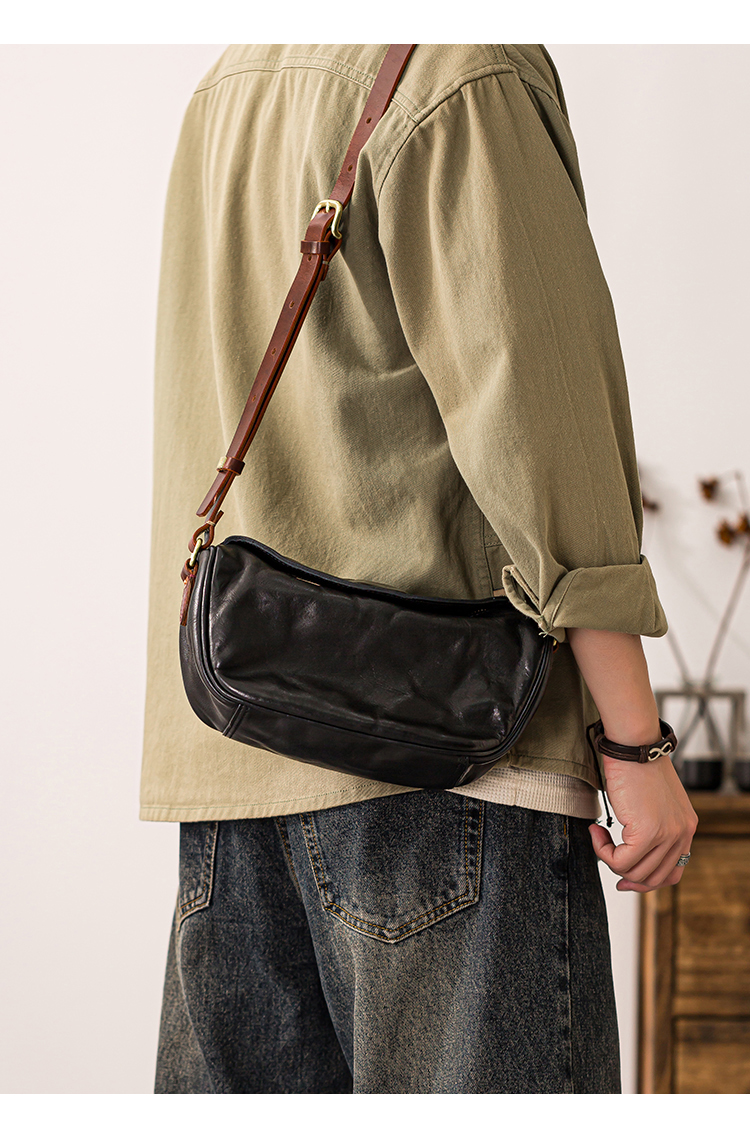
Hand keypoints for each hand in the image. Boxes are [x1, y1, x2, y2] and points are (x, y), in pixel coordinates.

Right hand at [589, 753, 697, 891]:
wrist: (633, 746)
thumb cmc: (638, 765)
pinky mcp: (647, 832)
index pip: (673, 872)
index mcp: (686, 827)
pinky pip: (620, 860)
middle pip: (653, 878)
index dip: (648, 881)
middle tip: (607, 859)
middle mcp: (681, 833)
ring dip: (610, 858)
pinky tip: (596, 830)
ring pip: (634, 871)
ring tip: (600, 835)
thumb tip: (635, 850)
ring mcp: (666, 834)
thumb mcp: (656, 801)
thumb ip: (655, 826)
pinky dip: (603, 851)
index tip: (627, 877)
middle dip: (627, 875)